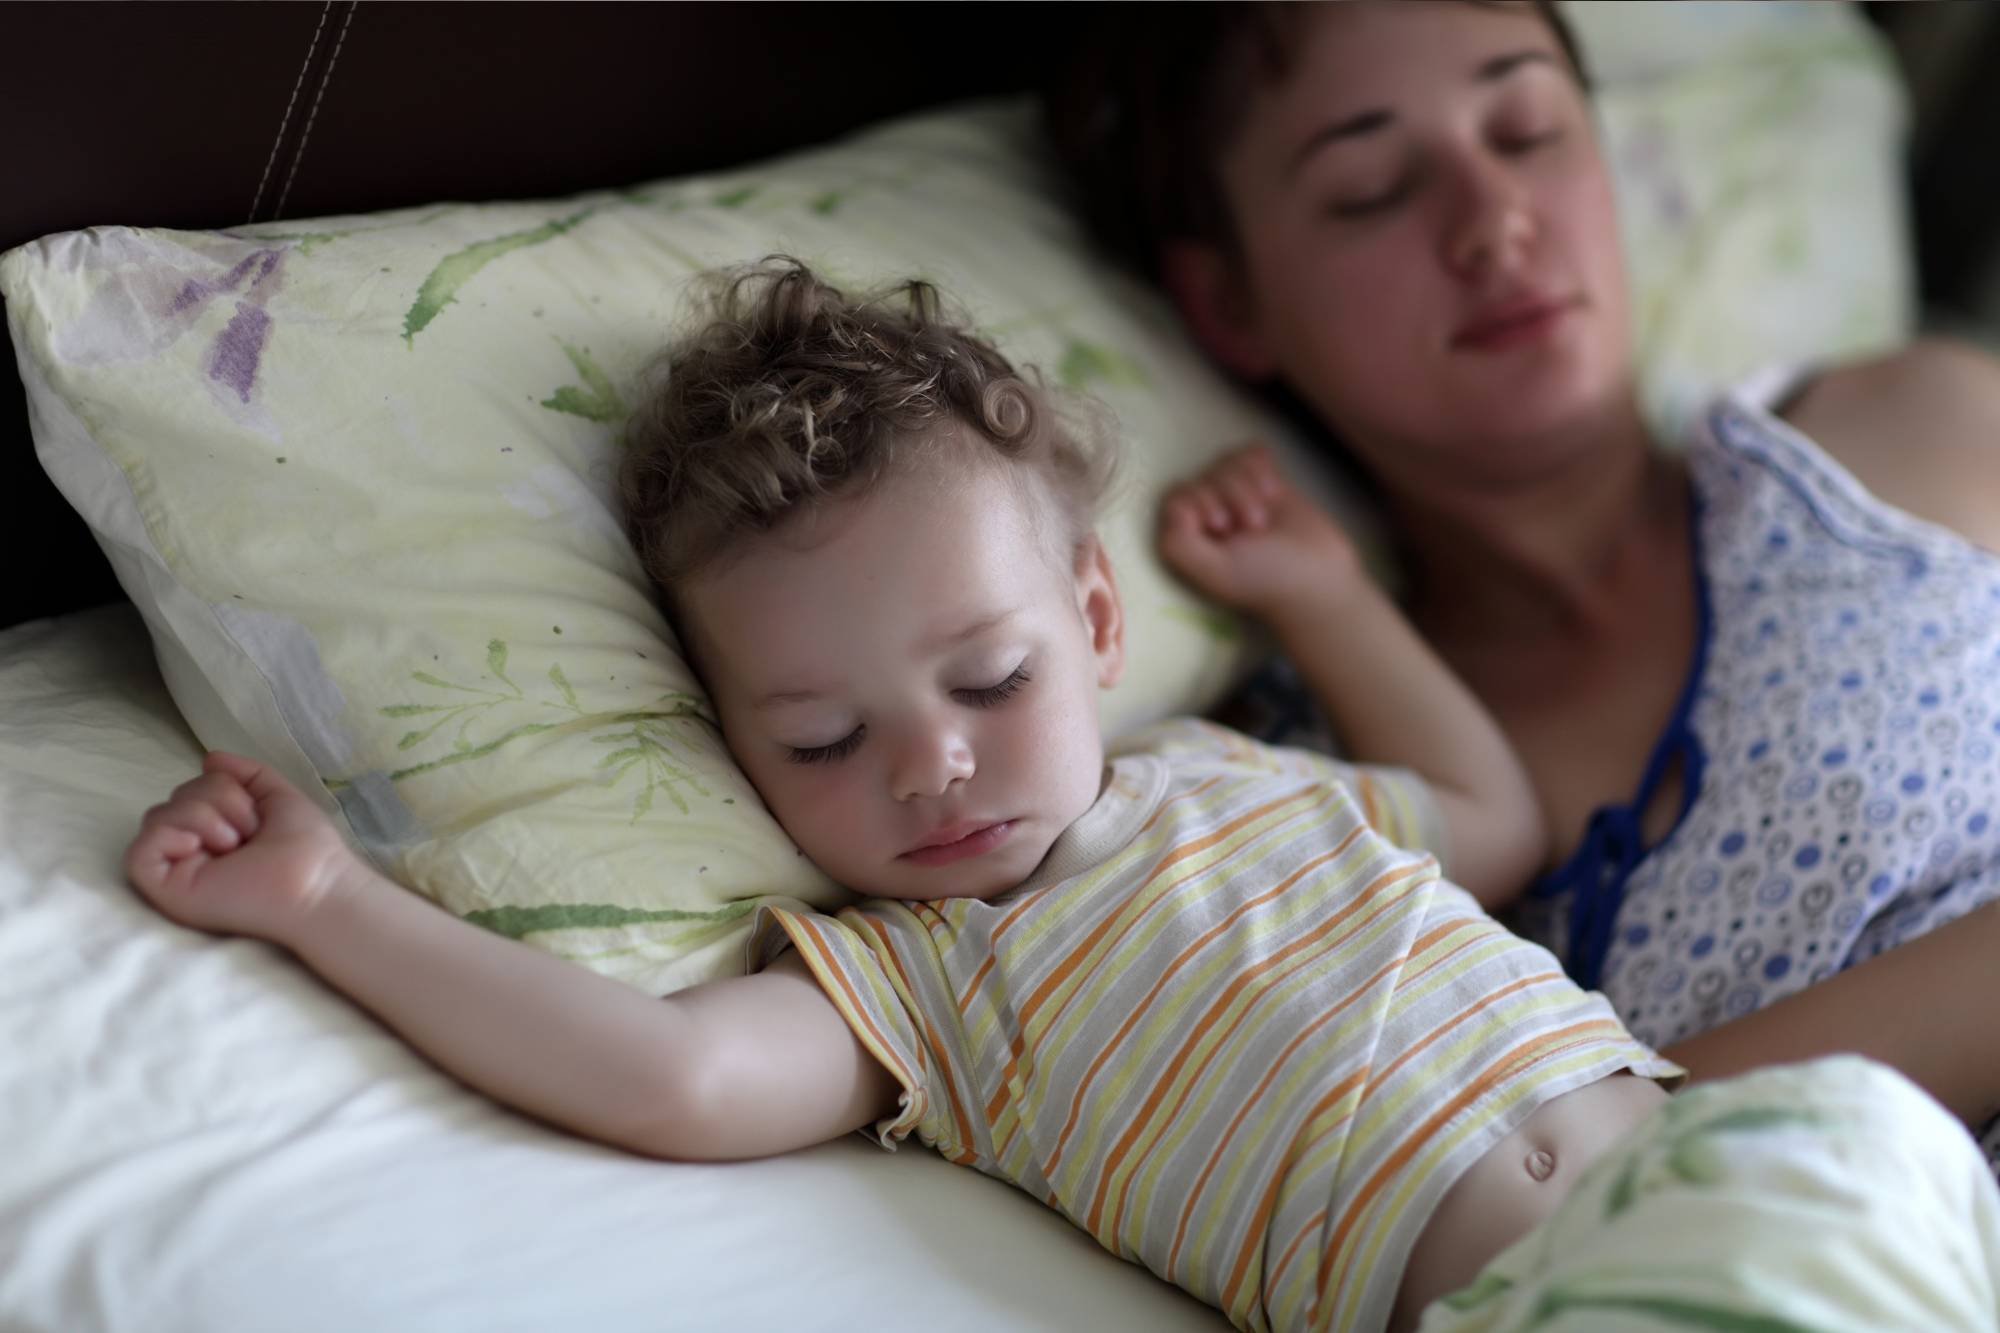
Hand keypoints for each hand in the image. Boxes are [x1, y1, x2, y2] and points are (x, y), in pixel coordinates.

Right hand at [126, 751, 369, 943]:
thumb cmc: (305, 848)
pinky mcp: (163, 891)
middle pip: (175, 797)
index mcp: (215, 832)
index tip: (257, 817)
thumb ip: (245, 775)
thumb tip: (209, 758)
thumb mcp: (277, 796)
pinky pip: (138, 849)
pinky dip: (170, 836)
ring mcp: (176, 871)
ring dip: (205, 818)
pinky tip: (200, 848)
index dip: (224, 789)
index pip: (193, 789)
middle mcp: (192, 851)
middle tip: (249, 834)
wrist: (314, 886)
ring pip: (157, 815)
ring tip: (234, 845)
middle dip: (219, 801)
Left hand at [1158, 444, 1363, 618]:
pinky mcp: (1263, 485)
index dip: (1201, 502)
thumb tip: (1175, 503)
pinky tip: (1275, 492)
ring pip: (1227, 461)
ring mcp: (1236, 498)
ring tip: (1266, 516)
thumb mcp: (1214, 572)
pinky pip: (1250, 453)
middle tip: (1255, 529)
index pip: (1178, 495)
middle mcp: (1208, 517)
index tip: (1225, 529)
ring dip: (1248, 484)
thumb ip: (1178, 544)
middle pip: (1205, 474)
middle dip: (1231, 495)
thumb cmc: (1267, 581)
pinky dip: (1262, 467)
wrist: (1320, 578)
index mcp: (1188, 538)